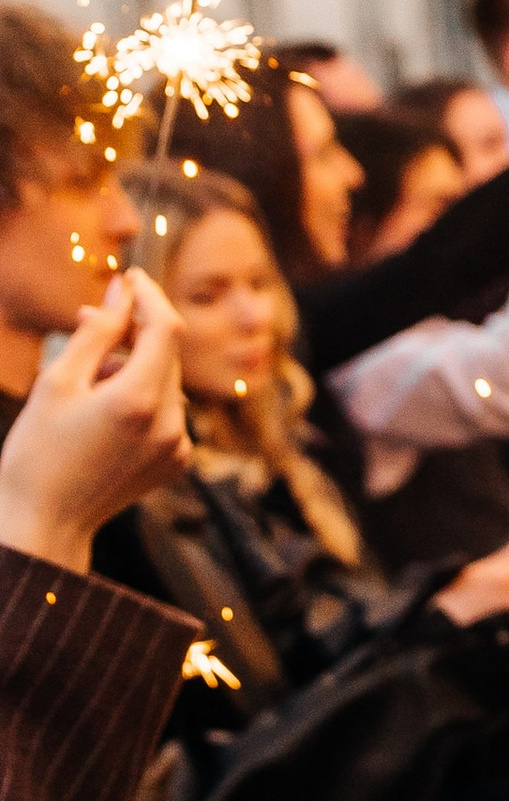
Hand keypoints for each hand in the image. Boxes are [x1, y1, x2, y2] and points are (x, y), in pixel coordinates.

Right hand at [0, 272, 188, 568]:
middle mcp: (171, 424)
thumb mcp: (58, 381)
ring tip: (86, 380)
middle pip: (167, 354)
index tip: (130, 277)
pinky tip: (103, 409)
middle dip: (134, 332)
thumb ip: (97, 332)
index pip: (165, 328)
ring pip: (165, 381)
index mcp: (140, 401)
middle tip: (90, 324)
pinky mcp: (177, 461)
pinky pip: (167, 411)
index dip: (149, 296)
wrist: (46, 523)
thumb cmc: (38, 452)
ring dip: (133, 367)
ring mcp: (178, 446)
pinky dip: (142, 397)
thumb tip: (123, 292)